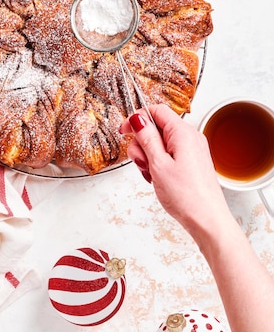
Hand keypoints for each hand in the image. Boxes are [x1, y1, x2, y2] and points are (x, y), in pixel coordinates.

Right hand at [120, 104, 230, 238]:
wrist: (207, 221)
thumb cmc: (187, 197)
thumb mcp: (158, 164)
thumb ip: (146, 138)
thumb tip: (137, 118)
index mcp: (183, 133)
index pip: (157, 110)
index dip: (137, 118)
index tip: (124, 131)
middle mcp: (190, 137)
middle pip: (157, 127)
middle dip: (142, 143)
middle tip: (142, 163)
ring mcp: (192, 150)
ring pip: (161, 142)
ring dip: (149, 156)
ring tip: (152, 175)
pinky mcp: (192, 162)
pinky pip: (169, 154)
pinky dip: (158, 164)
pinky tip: (158, 179)